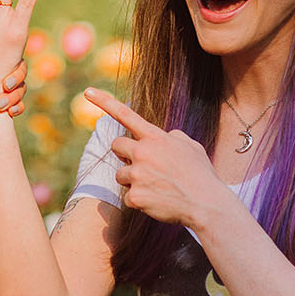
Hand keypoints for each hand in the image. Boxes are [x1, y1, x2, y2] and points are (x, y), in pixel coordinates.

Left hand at [83, 87, 226, 230]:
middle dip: (125, 154)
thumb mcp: (190, 146)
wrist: (207, 204)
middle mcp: (143, 152)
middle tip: (142, 164)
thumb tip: (164, 136)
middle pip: (116, 146)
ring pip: (120, 174)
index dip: (104, 102)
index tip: (87, 92)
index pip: (126, 115)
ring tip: (156, 186)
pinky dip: (139, 201)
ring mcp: (137, 175)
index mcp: (155, 137)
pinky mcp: (135, 196)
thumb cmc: (200, 175)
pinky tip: (156, 201)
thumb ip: (172, 136)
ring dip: (132, 180)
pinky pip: (127, 196)